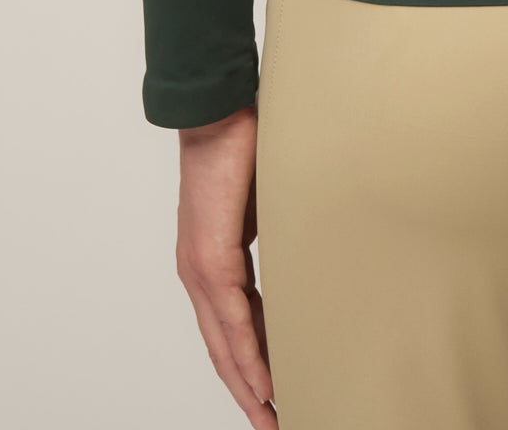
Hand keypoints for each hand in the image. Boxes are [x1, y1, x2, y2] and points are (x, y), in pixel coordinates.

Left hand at [176, 105, 274, 422]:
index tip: (273, 393)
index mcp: (213, 260)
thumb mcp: (268, 202)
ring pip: (226, 344)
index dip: (251, 364)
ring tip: (270, 416)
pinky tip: (264, 382)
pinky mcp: (211, 258)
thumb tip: (306, 248)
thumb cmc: (242, 143)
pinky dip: (249, 356)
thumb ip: (279, 233)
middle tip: (271, 423)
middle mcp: (200, 273)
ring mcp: (201, 268)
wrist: (217, 109)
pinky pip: (233, 321)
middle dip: (248, 391)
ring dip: (249, 384)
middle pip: (224, 348)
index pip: (232, 327)